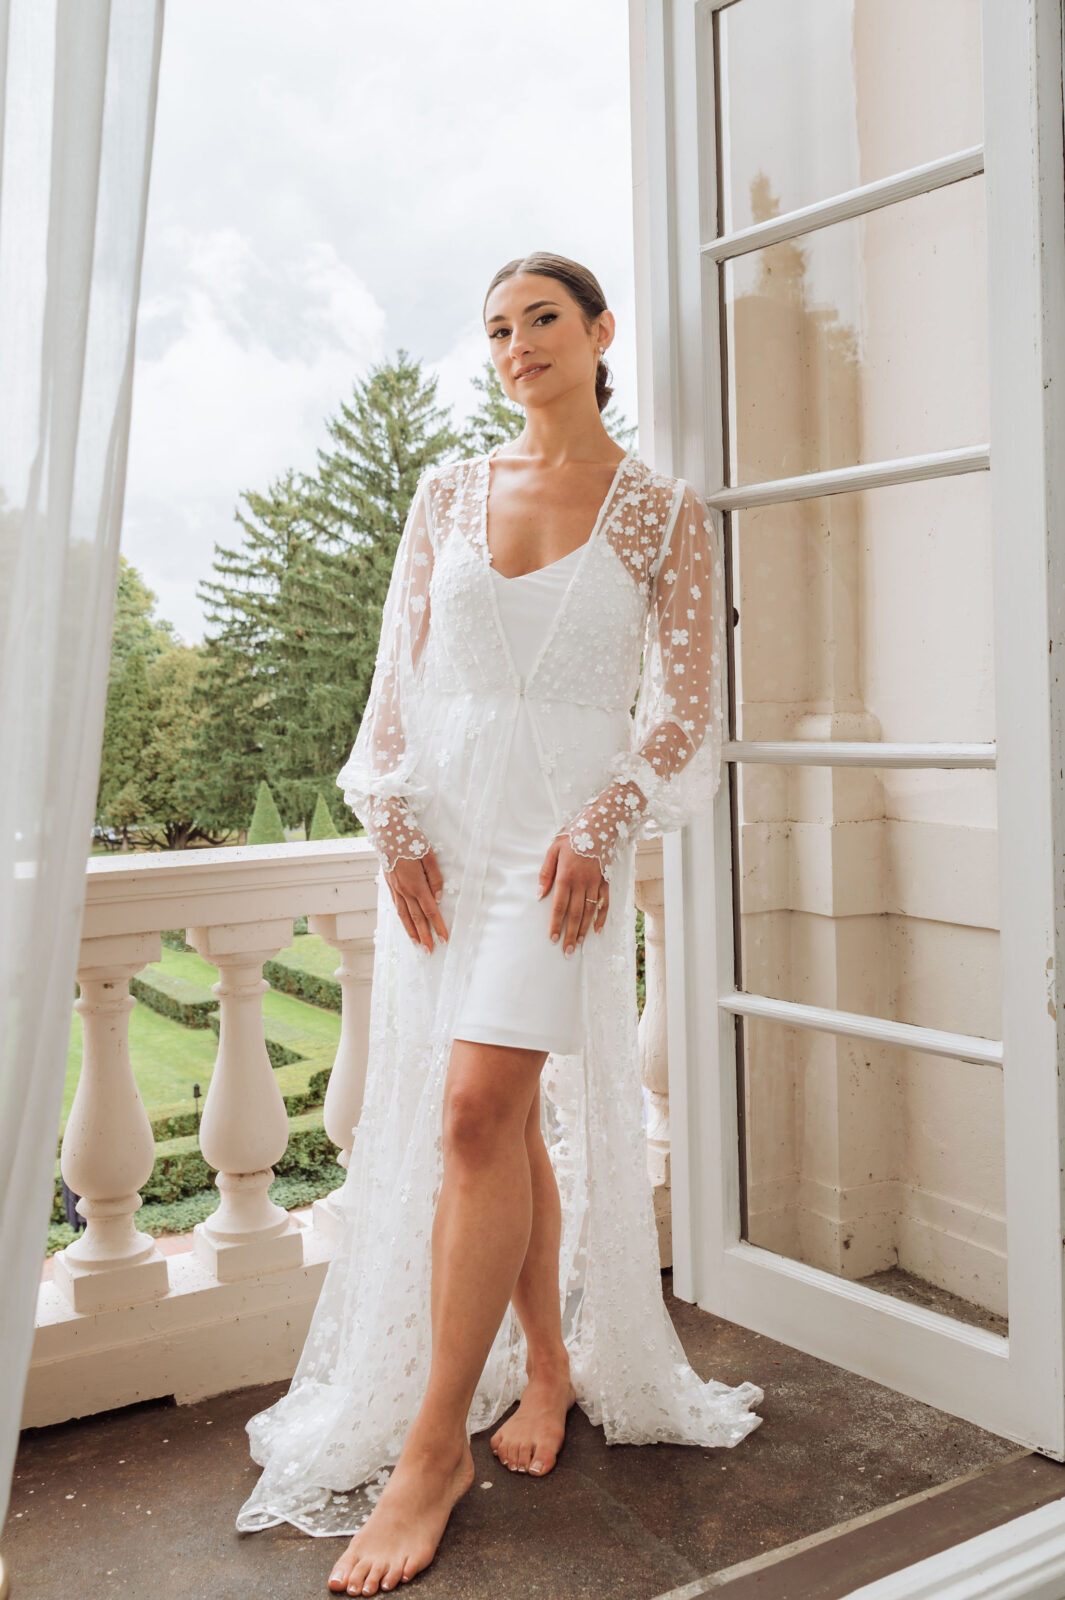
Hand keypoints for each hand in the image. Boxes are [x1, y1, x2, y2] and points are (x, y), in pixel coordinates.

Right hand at [384, 847, 448, 952]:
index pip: (430, 911)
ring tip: (417, 945)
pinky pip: (397, 907)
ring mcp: (395, 889)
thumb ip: (434, 877)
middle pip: (416, 918)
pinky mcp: (389, 885)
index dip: (438, 926)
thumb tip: (438, 897)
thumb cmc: (410, 838)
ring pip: (404, 916)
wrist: (386, 830)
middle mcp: (404, 890)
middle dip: (424, 936)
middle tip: (430, 951)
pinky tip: (405, 924)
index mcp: (416, 884)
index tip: (444, 939)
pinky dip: (402, 919)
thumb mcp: (428, 855)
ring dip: (411, 932)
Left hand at [538, 833, 608, 955]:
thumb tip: (539, 894)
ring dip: (584, 930)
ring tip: (578, 945)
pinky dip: (602, 917)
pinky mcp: (606, 881)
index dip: (556, 924)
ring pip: (590, 911)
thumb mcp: (553, 848)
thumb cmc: (574, 834)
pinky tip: (598, 930)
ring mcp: (596, 883)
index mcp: (566, 875)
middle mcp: (582, 882)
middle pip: (575, 913)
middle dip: (570, 934)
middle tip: (566, 951)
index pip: (559, 906)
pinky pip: (604, 903)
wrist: (601, 823)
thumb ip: (546, 872)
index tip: (552, 939)